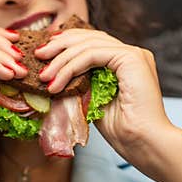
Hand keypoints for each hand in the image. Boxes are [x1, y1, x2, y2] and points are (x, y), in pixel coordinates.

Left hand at [34, 29, 172, 162]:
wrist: (143, 144)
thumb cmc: (122, 131)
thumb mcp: (92, 101)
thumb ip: (80, 83)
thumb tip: (52, 75)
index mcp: (125, 62)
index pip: (91, 42)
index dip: (66, 44)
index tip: (44, 54)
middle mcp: (131, 54)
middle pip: (88, 38)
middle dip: (59, 46)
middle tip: (38, 56)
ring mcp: (133, 54)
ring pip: (88, 45)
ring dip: (61, 60)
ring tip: (45, 76)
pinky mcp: (132, 58)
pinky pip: (93, 54)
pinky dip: (72, 66)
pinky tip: (57, 81)